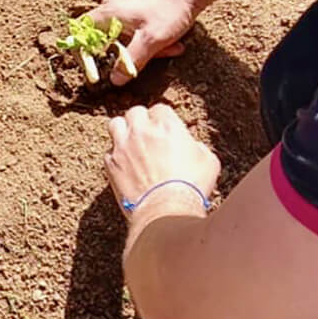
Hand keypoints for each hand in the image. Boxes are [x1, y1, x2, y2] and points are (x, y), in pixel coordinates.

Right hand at [89, 0, 200, 85]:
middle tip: (149, 59)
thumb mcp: (151, 40)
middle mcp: (112, 5)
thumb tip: (114, 80)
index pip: (81, 32)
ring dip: (146, 46)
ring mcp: (126, 3)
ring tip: (169, 47)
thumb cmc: (170, 8)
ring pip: (127, 34)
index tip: (94, 68)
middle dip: (128, 53)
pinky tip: (172, 40)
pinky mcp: (139, 4)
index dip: (83, 52)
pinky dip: (152, 37)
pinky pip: (138, 27)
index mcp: (108, 12)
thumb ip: (131, 61)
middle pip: (108, 37)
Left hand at [105, 104, 219, 220]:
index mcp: (166, 125)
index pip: (160, 109)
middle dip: (142, 121)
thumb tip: (190, 146)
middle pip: (135, 112)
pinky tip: (125, 165)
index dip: (164, 120)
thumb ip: (196, 145)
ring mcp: (122, 145)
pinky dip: (116, 156)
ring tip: (131, 143)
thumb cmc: (190, 186)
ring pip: (116, 124)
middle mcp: (141, 130)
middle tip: (148, 135)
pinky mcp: (111, 163)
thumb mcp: (208, 161)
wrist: (166, 209)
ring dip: (123, 131)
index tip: (166, 130)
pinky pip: (109, 152)